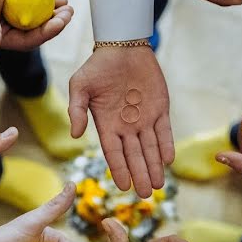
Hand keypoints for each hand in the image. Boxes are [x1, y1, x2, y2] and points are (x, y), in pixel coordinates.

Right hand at [0, 0, 74, 56]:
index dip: (45, 34)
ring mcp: (13, 17)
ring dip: (55, 15)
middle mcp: (4, 30)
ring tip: (67, 6)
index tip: (60, 22)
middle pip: (35, 33)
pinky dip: (49, 3)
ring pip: (38, 21)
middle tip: (68, 13)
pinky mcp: (19, 4)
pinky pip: (37, 7)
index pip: (25, 41)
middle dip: (55, 25)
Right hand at [69, 47, 172, 196]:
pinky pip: (164, 131)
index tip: (124, 187)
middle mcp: (126, 126)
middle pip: (134, 156)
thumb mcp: (80, 86)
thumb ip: (76, 110)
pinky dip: (166, 144)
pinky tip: (167, 159)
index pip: (113, 152)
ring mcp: (144, 118)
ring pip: (150, 148)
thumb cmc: (97, 66)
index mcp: (106, 124)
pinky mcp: (160, 109)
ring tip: (157, 185)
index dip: (119, 169)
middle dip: (140, 175)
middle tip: (144, 195)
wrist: (122, 47)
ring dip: (154, 166)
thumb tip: (74, 135)